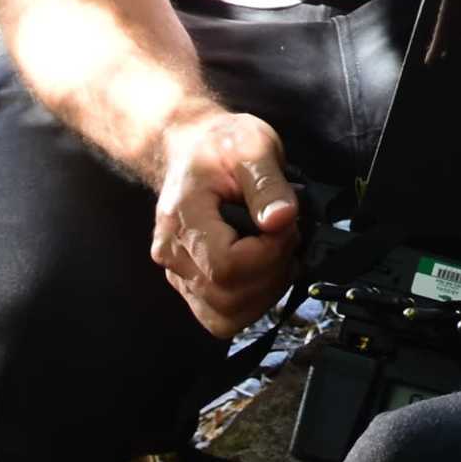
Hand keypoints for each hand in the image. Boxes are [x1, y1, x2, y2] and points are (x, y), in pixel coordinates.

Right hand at [149, 106, 299, 338]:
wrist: (192, 148)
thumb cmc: (221, 145)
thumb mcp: (252, 146)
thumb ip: (268, 183)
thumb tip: (282, 220)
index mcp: (183, 219)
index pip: (226, 266)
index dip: (269, 253)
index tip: (287, 224)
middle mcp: (173, 255)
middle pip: (228, 298)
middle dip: (272, 273)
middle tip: (287, 236)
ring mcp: (178, 274)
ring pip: (225, 317)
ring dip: (265, 292)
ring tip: (277, 252)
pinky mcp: (190, 285)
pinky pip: (222, 316)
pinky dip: (251, 302)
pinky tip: (264, 270)